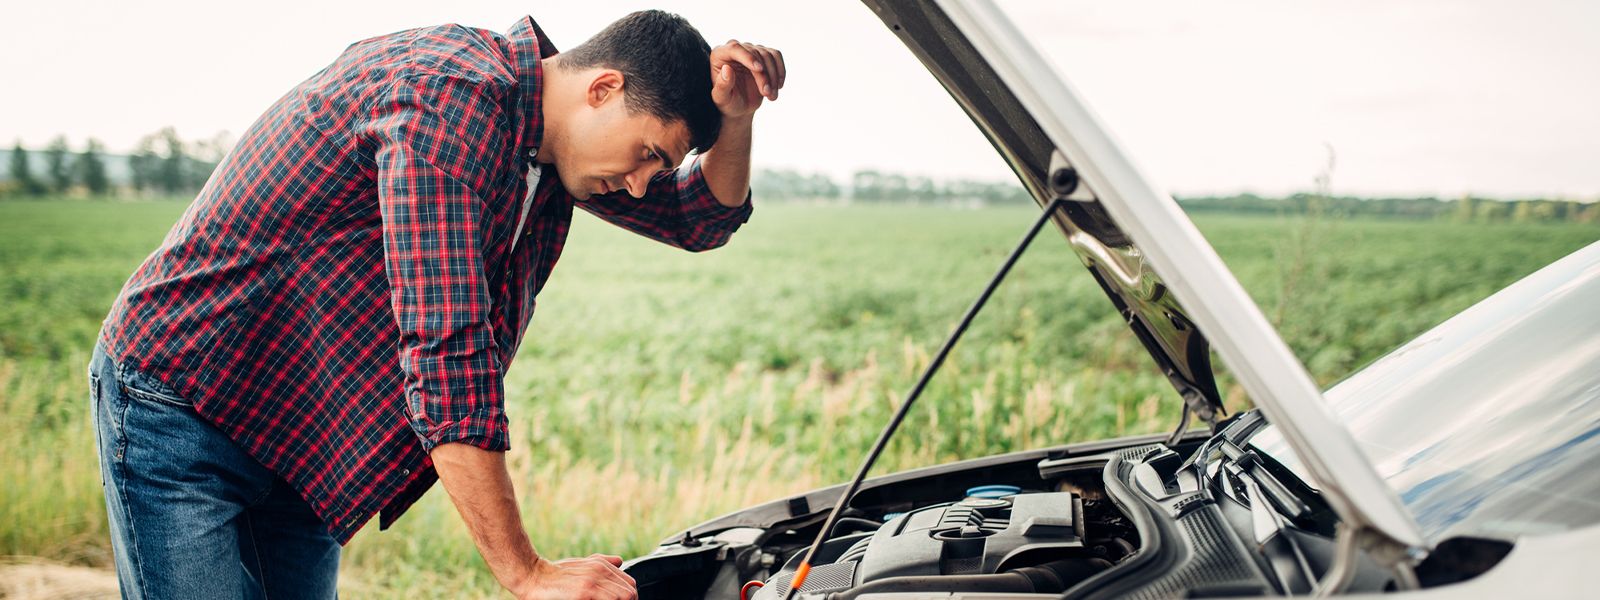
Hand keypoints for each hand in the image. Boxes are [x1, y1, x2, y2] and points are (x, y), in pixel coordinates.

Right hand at [512, 554, 637, 599]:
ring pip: (624, 597)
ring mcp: (593, 582)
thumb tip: (620, 561)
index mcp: (601, 565)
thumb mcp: (580, 564)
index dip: (629, 598)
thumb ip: (602, 562)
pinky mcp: (585, 593)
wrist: (531, 575)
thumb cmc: (553, 573)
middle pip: (630, 593)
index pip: (629, 584)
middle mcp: (601, 571)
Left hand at [710, 39, 785, 118]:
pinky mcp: (763, 55)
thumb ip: (722, 86)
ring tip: (771, 96)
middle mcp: (734, 49)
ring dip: (773, 76)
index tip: (759, 70)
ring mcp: (750, 50)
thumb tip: (727, 69)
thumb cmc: (727, 102)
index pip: (735, 48)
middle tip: (767, 94)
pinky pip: (776, 56)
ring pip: (767, 55)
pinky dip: (780, 71)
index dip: (748, 57)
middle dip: (763, 75)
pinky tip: (778, 86)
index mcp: (719, 54)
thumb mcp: (722, 98)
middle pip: (754, 53)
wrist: (740, 106)